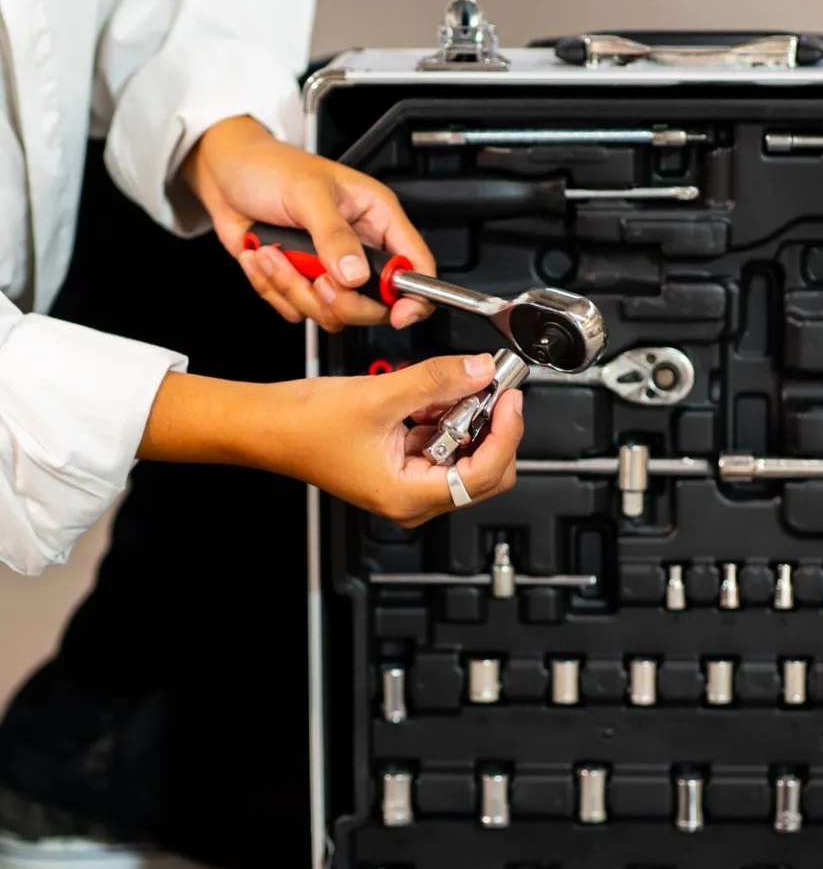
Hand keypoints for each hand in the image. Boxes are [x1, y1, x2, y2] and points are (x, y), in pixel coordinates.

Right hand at [138, 354, 522, 525]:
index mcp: (409, 496)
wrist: (266, 425)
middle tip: (492, 385)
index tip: (510, 398)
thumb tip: (480, 370)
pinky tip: (431, 391)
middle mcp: (414, 498)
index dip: (506, 433)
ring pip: (463, 451)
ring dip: (465, 415)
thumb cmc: (303, 427)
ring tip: (454, 382)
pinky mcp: (403, 463)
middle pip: (484, 468)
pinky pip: (441, 440)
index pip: (485, 474)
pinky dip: (444, 413)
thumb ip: (436, 381)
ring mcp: (409, 481)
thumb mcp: (379, 395)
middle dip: (490, 424)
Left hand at [181, 115, 435, 332]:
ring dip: (294, 289)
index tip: (398, 315)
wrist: (225, 174)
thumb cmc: (270, 167)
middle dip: (339, 300)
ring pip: (332, 313)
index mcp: (378, 219)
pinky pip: (297, 311)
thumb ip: (334, 236)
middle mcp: (360, 250)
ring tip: (274, 254)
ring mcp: (331, 271)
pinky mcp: (302, 283)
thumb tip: (355, 275)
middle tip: (316, 279)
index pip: (416, 266)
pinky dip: (272, 289)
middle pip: (374, 305)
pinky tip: (263, 257)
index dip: (414, 297)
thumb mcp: (307, 193)